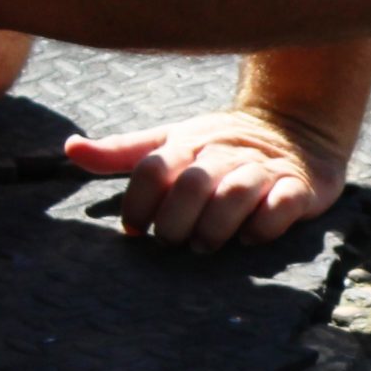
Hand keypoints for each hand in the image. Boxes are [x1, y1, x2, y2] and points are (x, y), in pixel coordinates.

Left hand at [65, 107, 349, 249]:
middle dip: (176, 220)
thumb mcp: (173, 142)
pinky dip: (265, 223)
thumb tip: (71, 148)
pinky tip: (252, 237)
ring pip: (237, 192)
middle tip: (172, 241)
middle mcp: (224, 155)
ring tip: (205, 244)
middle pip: (192, 183)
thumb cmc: (221, 146)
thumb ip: (125, 152)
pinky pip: (283, 204)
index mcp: (189, 144)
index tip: (133, 229)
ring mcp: (263, 170)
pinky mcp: (300, 186)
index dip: (137, 203)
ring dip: (216, 224)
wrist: (296, 126)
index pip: (153, 169)